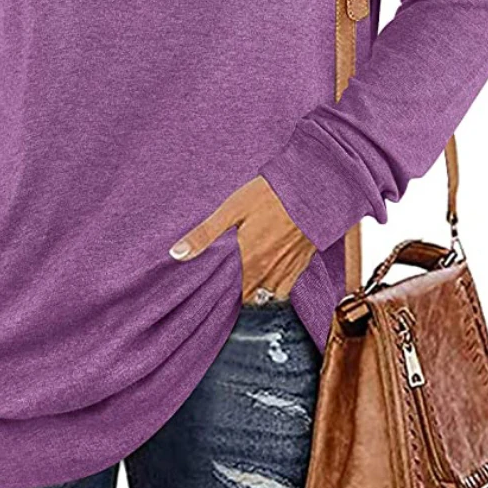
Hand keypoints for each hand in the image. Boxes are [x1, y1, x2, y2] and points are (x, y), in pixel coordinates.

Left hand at [169, 175, 315, 303]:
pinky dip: (273, 289)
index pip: (229, 294)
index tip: (209, 289)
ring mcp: (287, 271)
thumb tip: (176, 254)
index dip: (218, 293)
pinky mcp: (301, 266)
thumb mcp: (231, 209)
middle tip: (224, 283)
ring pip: (266, 297)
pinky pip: (284, 290)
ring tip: (243, 281)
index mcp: (248, 260)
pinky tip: (265, 275)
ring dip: (254, 293)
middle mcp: (268, 272)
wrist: (311, 189)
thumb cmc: (270, 195)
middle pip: (247, 298)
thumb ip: (204, 235)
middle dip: (235, 295)